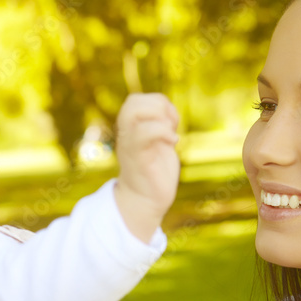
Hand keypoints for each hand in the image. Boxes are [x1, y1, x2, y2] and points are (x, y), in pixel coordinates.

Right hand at [113, 93, 179, 242]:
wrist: (145, 201)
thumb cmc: (154, 173)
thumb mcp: (157, 143)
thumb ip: (159, 125)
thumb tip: (168, 110)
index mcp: (130, 129)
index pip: (135, 99)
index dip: (158, 103)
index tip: (171, 123)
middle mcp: (126, 135)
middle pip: (132, 101)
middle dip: (158, 107)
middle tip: (170, 127)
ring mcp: (130, 146)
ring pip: (134, 112)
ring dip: (161, 119)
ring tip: (170, 137)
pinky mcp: (139, 159)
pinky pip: (145, 133)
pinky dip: (164, 132)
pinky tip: (173, 144)